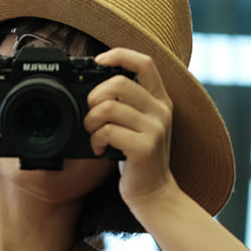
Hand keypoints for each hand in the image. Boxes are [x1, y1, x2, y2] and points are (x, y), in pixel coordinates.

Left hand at [84, 48, 177, 211]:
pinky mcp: (144, 148)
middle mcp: (160, 111)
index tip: (97, 62)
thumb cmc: (139, 160)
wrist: (153, 194)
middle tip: (90, 116)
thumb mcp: (139, 126)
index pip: (144, 62)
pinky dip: (96, 140)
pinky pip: (108, 131)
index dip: (118, 55)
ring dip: (91, 122)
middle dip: (94, 97)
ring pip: (109, 108)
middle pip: (118, 83)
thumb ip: (128, 104)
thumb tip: (96, 88)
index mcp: (160, 100)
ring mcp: (154, 129)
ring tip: (93, 135)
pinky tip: (98, 149)